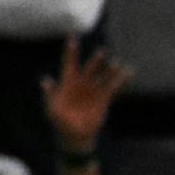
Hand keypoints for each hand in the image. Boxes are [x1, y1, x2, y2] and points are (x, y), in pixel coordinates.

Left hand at [42, 37, 130, 154]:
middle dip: (95, 61)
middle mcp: (82, 83)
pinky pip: (113, 87)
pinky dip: (121, 80)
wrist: (74, 135)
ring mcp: (93, 90)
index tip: (73, 39)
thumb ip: (49, 94)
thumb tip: (45, 80)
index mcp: (68, 82)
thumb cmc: (59, 121)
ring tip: (115, 63)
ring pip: (103, 76)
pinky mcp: (104, 98)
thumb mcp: (51, 108)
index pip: (70, 63)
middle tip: (101, 52)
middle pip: (89, 68)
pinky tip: (129, 72)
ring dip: (109, 70)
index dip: (71, 52)